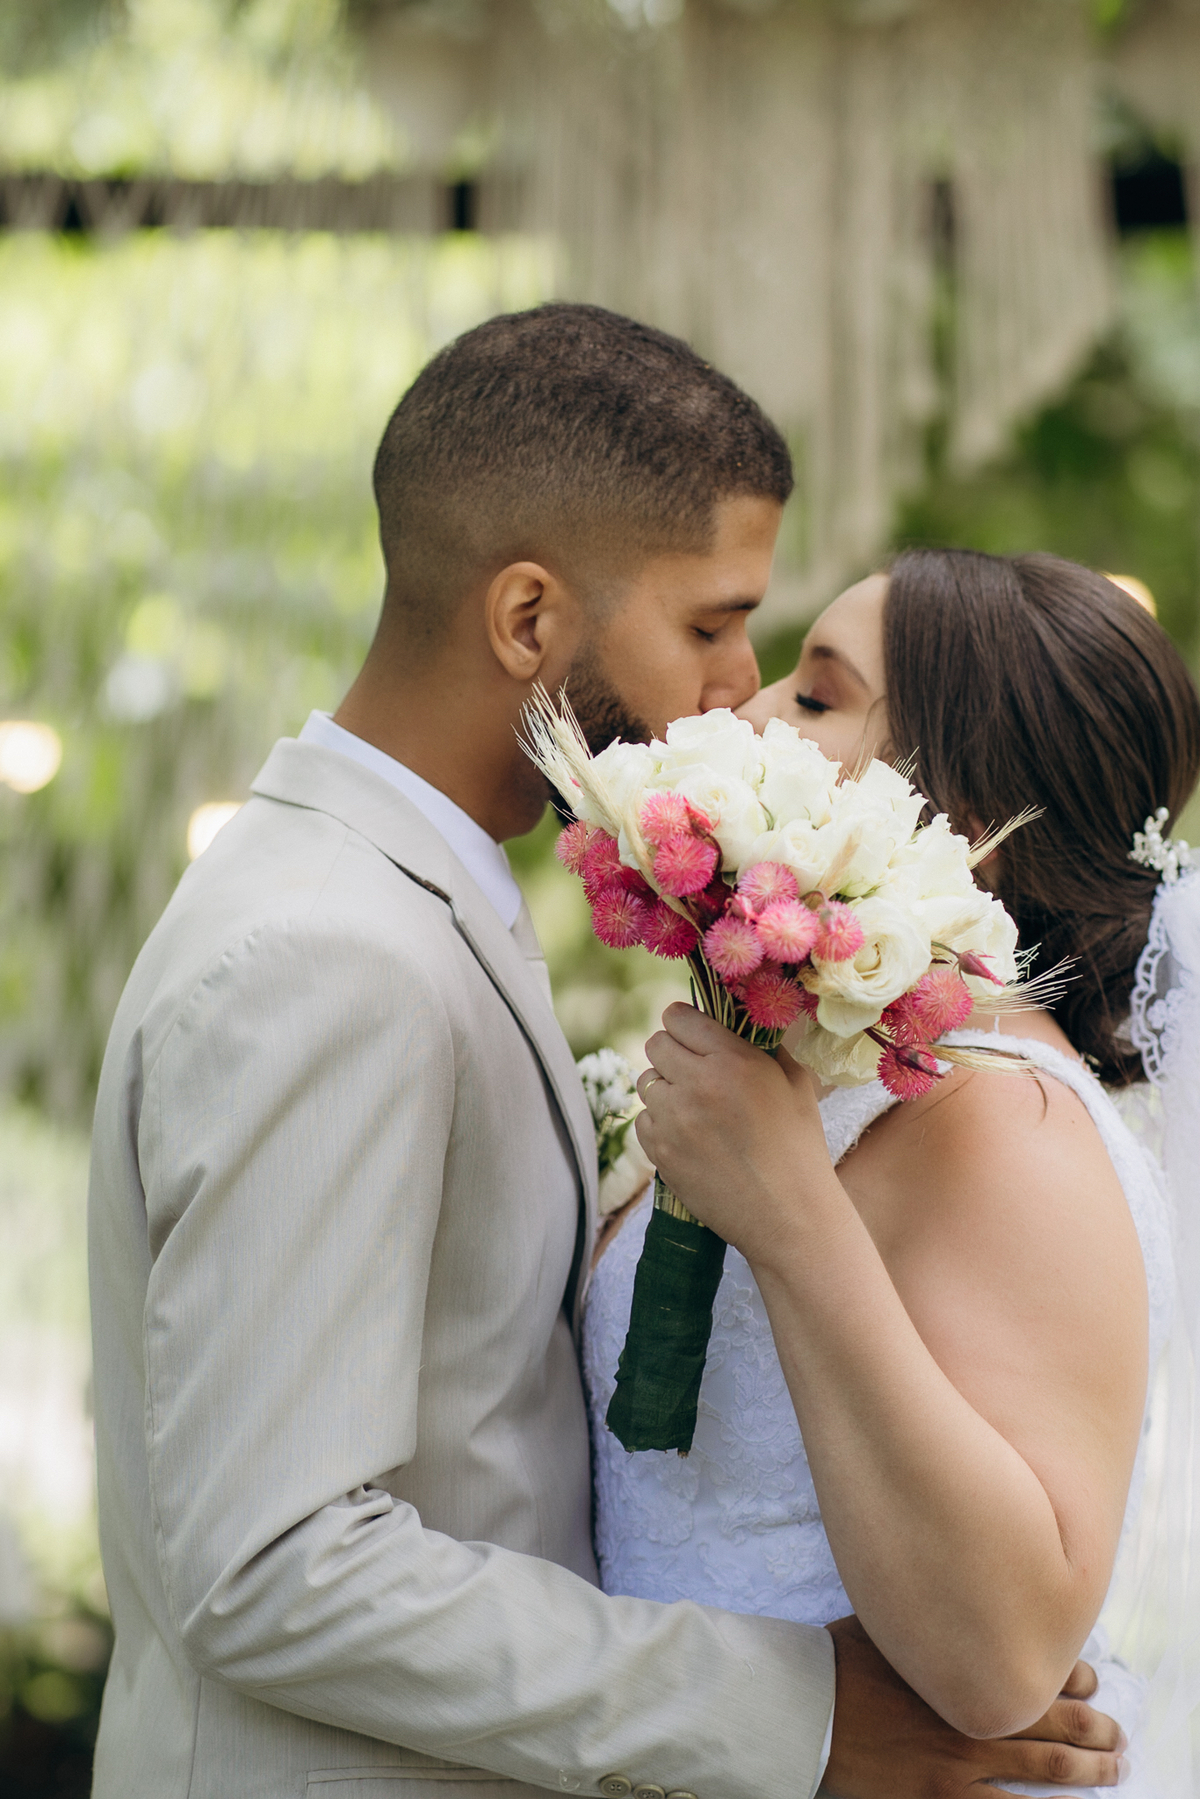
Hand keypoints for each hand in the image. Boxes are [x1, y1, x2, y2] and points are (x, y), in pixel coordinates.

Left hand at [635, 1003, 835, 1264]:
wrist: (789, 1215)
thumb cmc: (799, 1145)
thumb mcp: (795, 1082)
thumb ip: (765, 1045)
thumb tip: (742, 1021)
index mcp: (732, 1060)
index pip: (678, 1017)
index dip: (684, 1023)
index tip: (692, 1034)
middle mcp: (696, 1084)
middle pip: (654, 1044)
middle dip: (672, 1052)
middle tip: (693, 1070)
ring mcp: (673, 1120)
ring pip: (646, 1082)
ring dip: (666, 1089)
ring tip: (695, 1107)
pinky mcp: (660, 1153)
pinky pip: (643, 1120)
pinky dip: (660, 1124)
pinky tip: (688, 1136)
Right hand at [822, 1616, 1123, 1796]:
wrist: (805, 1707)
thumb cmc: (843, 1661)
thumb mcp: (890, 1621)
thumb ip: (928, 1615)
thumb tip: (952, 1581)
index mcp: (966, 1663)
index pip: (1041, 1667)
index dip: (1078, 1677)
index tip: (1092, 1682)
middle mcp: (973, 1708)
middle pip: (1058, 1720)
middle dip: (1097, 1731)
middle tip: (1117, 1738)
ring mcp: (961, 1759)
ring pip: (1049, 1769)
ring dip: (1091, 1773)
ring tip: (1115, 1772)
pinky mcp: (943, 1797)